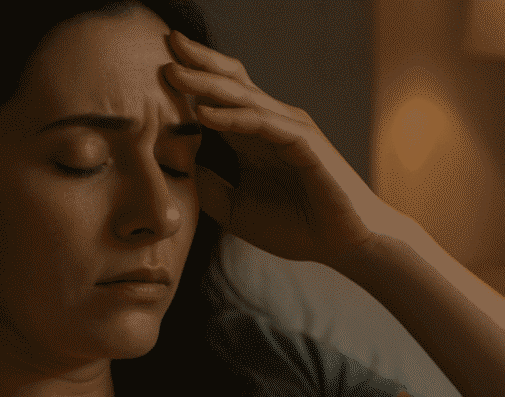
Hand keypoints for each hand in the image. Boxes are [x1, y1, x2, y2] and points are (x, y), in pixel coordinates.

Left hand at [164, 30, 390, 268]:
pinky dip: (232, 117)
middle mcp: (272, 123)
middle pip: (231, 82)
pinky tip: (204, 114)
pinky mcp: (304, 144)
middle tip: (165, 44)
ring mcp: (290, 130)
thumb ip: (208, 187)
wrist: (345, 245)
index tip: (159, 62)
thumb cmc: (298, 227)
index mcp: (255, 136)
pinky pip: (262, 124)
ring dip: (206, 83)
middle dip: (197, 62)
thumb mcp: (236, 209)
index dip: (193, 75)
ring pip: (243, 97)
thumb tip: (176, 168)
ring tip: (172, 71)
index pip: (221, 94)